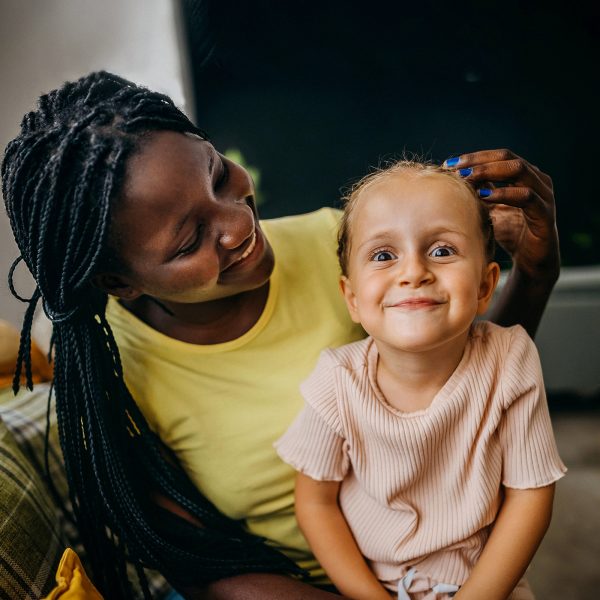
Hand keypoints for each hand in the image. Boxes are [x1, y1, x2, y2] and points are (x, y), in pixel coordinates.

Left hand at [444, 149, 559, 283]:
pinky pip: (526, 197)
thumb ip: (478, 191)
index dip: (475, 157)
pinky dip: (504, 194)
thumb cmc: (510, 232)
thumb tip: (453, 176)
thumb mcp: (489, 208)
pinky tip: (484, 196)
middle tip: (458, 168)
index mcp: (525, 175)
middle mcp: (537, 180)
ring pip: (519, 171)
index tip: (449, 163)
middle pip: (508, 158)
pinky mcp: (545, 213)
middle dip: (480, 162)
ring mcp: (544, 195)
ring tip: (468, 178)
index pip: (499, 156)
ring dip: (490, 172)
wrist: (530, 260)